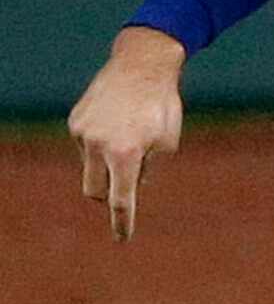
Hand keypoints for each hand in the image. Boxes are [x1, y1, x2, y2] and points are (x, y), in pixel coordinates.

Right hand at [69, 28, 185, 240]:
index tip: (122, 239)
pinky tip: (116, 122)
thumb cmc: (161, 107)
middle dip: (107, 196)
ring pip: (90, 167)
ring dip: (107, 165)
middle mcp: (98, 145)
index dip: (121, 223)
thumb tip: (129, 186)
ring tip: (129, 136)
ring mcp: (82, 132)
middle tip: (124, 186)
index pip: (120, 201)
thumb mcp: (166, 144)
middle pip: (93, 192)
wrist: (142, 64)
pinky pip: (86, 145)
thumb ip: (146, 170)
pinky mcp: (75, 120)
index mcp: (125, 155)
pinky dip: (100, 144)